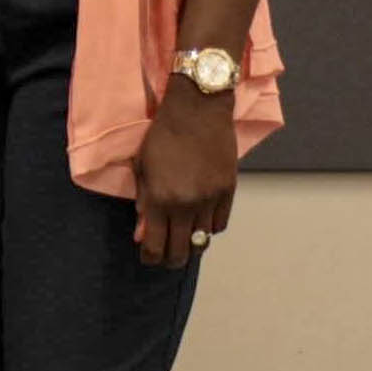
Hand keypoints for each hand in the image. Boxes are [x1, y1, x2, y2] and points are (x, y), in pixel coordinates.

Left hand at [134, 84, 238, 268]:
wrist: (197, 111)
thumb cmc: (162, 136)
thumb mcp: (143, 169)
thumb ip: (144, 204)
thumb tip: (143, 234)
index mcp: (160, 200)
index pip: (155, 246)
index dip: (150, 257)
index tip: (148, 257)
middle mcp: (187, 205)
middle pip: (181, 251)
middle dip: (170, 259)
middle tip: (166, 257)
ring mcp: (210, 199)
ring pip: (203, 240)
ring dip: (191, 245)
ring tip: (183, 241)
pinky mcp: (229, 191)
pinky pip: (220, 224)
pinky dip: (209, 228)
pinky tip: (200, 222)